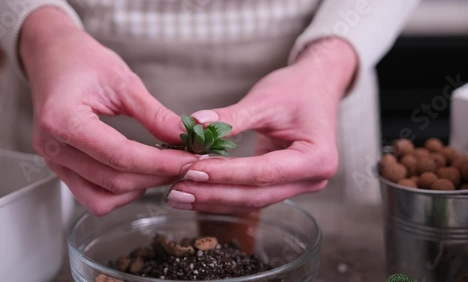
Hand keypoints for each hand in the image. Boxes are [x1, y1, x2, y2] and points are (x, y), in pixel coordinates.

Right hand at [20, 7, 196, 214]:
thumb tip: (184, 136)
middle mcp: (53, 147)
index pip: (120, 155)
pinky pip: (91, 196)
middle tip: (186, 164)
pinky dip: (119, 193)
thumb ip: (154, 114)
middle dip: (156, 176)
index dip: (161, 163)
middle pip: (113, 180)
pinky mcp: (61, 167)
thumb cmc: (81, 61)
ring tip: (164, 170)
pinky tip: (139, 175)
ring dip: (139, 189)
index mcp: (62, 120)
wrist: (52, 56)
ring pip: (102, 197)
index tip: (189, 161)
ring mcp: (54, 161)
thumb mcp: (123, 81)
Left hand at [167, 38, 357, 213]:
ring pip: (251, 201)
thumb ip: (231, 117)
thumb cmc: (297, 89)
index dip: (225, 174)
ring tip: (178, 196)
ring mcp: (298, 185)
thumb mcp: (265, 99)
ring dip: (214, 200)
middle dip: (214, 194)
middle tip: (177, 191)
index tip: (191, 170)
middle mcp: (312, 179)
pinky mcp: (283, 185)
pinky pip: (251, 196)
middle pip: (256, 194)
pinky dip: (224, 194)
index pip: (263, 172)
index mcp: (316, 157)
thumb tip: (194, 126)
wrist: (316, 87)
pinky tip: (197, 193)